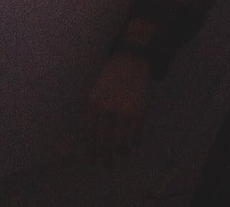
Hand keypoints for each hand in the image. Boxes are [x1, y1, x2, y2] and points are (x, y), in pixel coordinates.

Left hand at [86, 51, 150, 165]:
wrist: (129, 63)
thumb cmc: (109, 80)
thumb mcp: (94, 94)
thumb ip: (91, 115)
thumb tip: (90, 140)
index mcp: (92, 104)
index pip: (89, 134)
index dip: (90, 150)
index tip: (92, 161)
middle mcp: (107, 109)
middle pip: (104, 142)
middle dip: (105, 158)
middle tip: (106, 167)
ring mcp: (124, 111)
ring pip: (121, 142)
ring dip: (121, 152)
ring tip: (121, 155)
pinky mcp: (139, 112)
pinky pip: (136, 135)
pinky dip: (134, 142)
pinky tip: (133, 144)